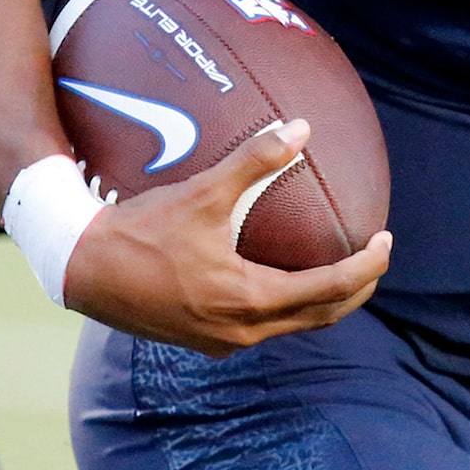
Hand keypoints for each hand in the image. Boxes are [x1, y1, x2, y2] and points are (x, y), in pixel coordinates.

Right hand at [62, 119, 391, 356]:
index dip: (366, 266)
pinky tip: (284, 279)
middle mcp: (242, 331)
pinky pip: (262, 327)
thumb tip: (301, 128)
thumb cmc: (142, 230)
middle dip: (356, 288)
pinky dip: (288, 306)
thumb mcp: (203, 192)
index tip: (386, 241)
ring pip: (292, 326)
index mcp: (250, 299)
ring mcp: (221, 342)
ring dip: (322, 300)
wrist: (83, 269)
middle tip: (375, 255)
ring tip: (341, 267)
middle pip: (321, 316)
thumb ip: (256, 160)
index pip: (330, 289)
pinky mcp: (203, 340)